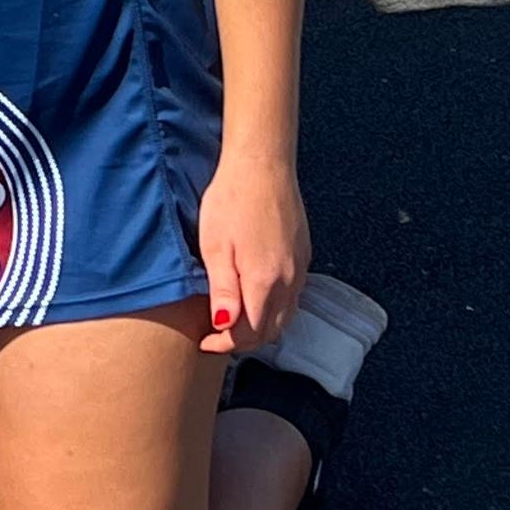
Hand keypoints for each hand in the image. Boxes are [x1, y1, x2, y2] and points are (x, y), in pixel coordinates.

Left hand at [197, 151, 308, 353]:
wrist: (263, 166)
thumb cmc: (232, 200)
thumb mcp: (215, 244)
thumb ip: (223, 289)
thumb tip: (224, 325)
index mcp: (265, 282)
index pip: (250, 333)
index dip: (226, 344)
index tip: (205, 343)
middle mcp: (289, 283)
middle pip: (271, 331)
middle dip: (245, 341)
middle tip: (217, 337)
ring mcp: (300, 270)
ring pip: (286, 317)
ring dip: (263, 328)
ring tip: (235, 322)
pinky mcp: (304, 257)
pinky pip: (294, 298)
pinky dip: (276, 310)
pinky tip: (258, 299)